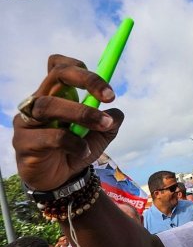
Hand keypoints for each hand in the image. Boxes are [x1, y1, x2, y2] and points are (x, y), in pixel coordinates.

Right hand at [13, 54, 123, 190]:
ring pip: (49, 106)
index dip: (82, 69)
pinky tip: (84, 151)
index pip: (60, 66)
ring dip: (83, 114)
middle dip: (87, 80)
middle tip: (109, 97)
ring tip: (103, 126)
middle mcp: (38, 101)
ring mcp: (27, 121)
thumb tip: (116, 112)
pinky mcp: (23, 143)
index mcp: (56, 94)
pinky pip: (50, 137)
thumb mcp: (100, 135)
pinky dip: (74, 143)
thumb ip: (111, 121)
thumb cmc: (77, 149)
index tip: (107, 89)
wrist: (60, 180)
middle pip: (56, 76)